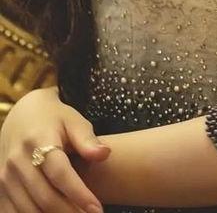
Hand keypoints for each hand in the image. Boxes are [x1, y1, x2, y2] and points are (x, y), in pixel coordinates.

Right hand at [0, 86, 109, 211]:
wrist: (21, 115)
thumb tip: (104, 154)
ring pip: (30, 209)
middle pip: (46, 197)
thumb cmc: (53, 119)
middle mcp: (18, 160)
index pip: (59, 173)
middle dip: (70, 212)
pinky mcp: (0, 188)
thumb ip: (87, 139)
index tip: (97, 209)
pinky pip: (14, 212)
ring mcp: (6, 176)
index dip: (79, 193)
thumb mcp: (73, 121)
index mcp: (38, 140)